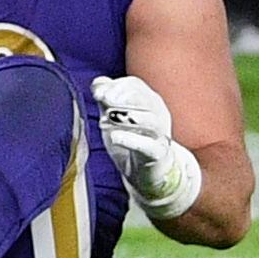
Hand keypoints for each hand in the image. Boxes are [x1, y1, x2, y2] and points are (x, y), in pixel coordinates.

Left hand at [93, 71, 204, 223]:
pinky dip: (132, 140)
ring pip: (150, 120)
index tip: (98, 93)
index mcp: (148, 101)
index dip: (117, 86)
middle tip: (103, 101)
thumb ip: (106, 98)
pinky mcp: (158, 155)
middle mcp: (158, 114)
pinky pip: (149, 146)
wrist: (147, 172)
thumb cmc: (131, 138)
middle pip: (144, 99)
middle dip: (122, 97)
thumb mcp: (113, 116)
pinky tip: (116, 138)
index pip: (135, 85)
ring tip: (106, 119)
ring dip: (126, 117)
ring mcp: (160, 135)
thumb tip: (99, 85)